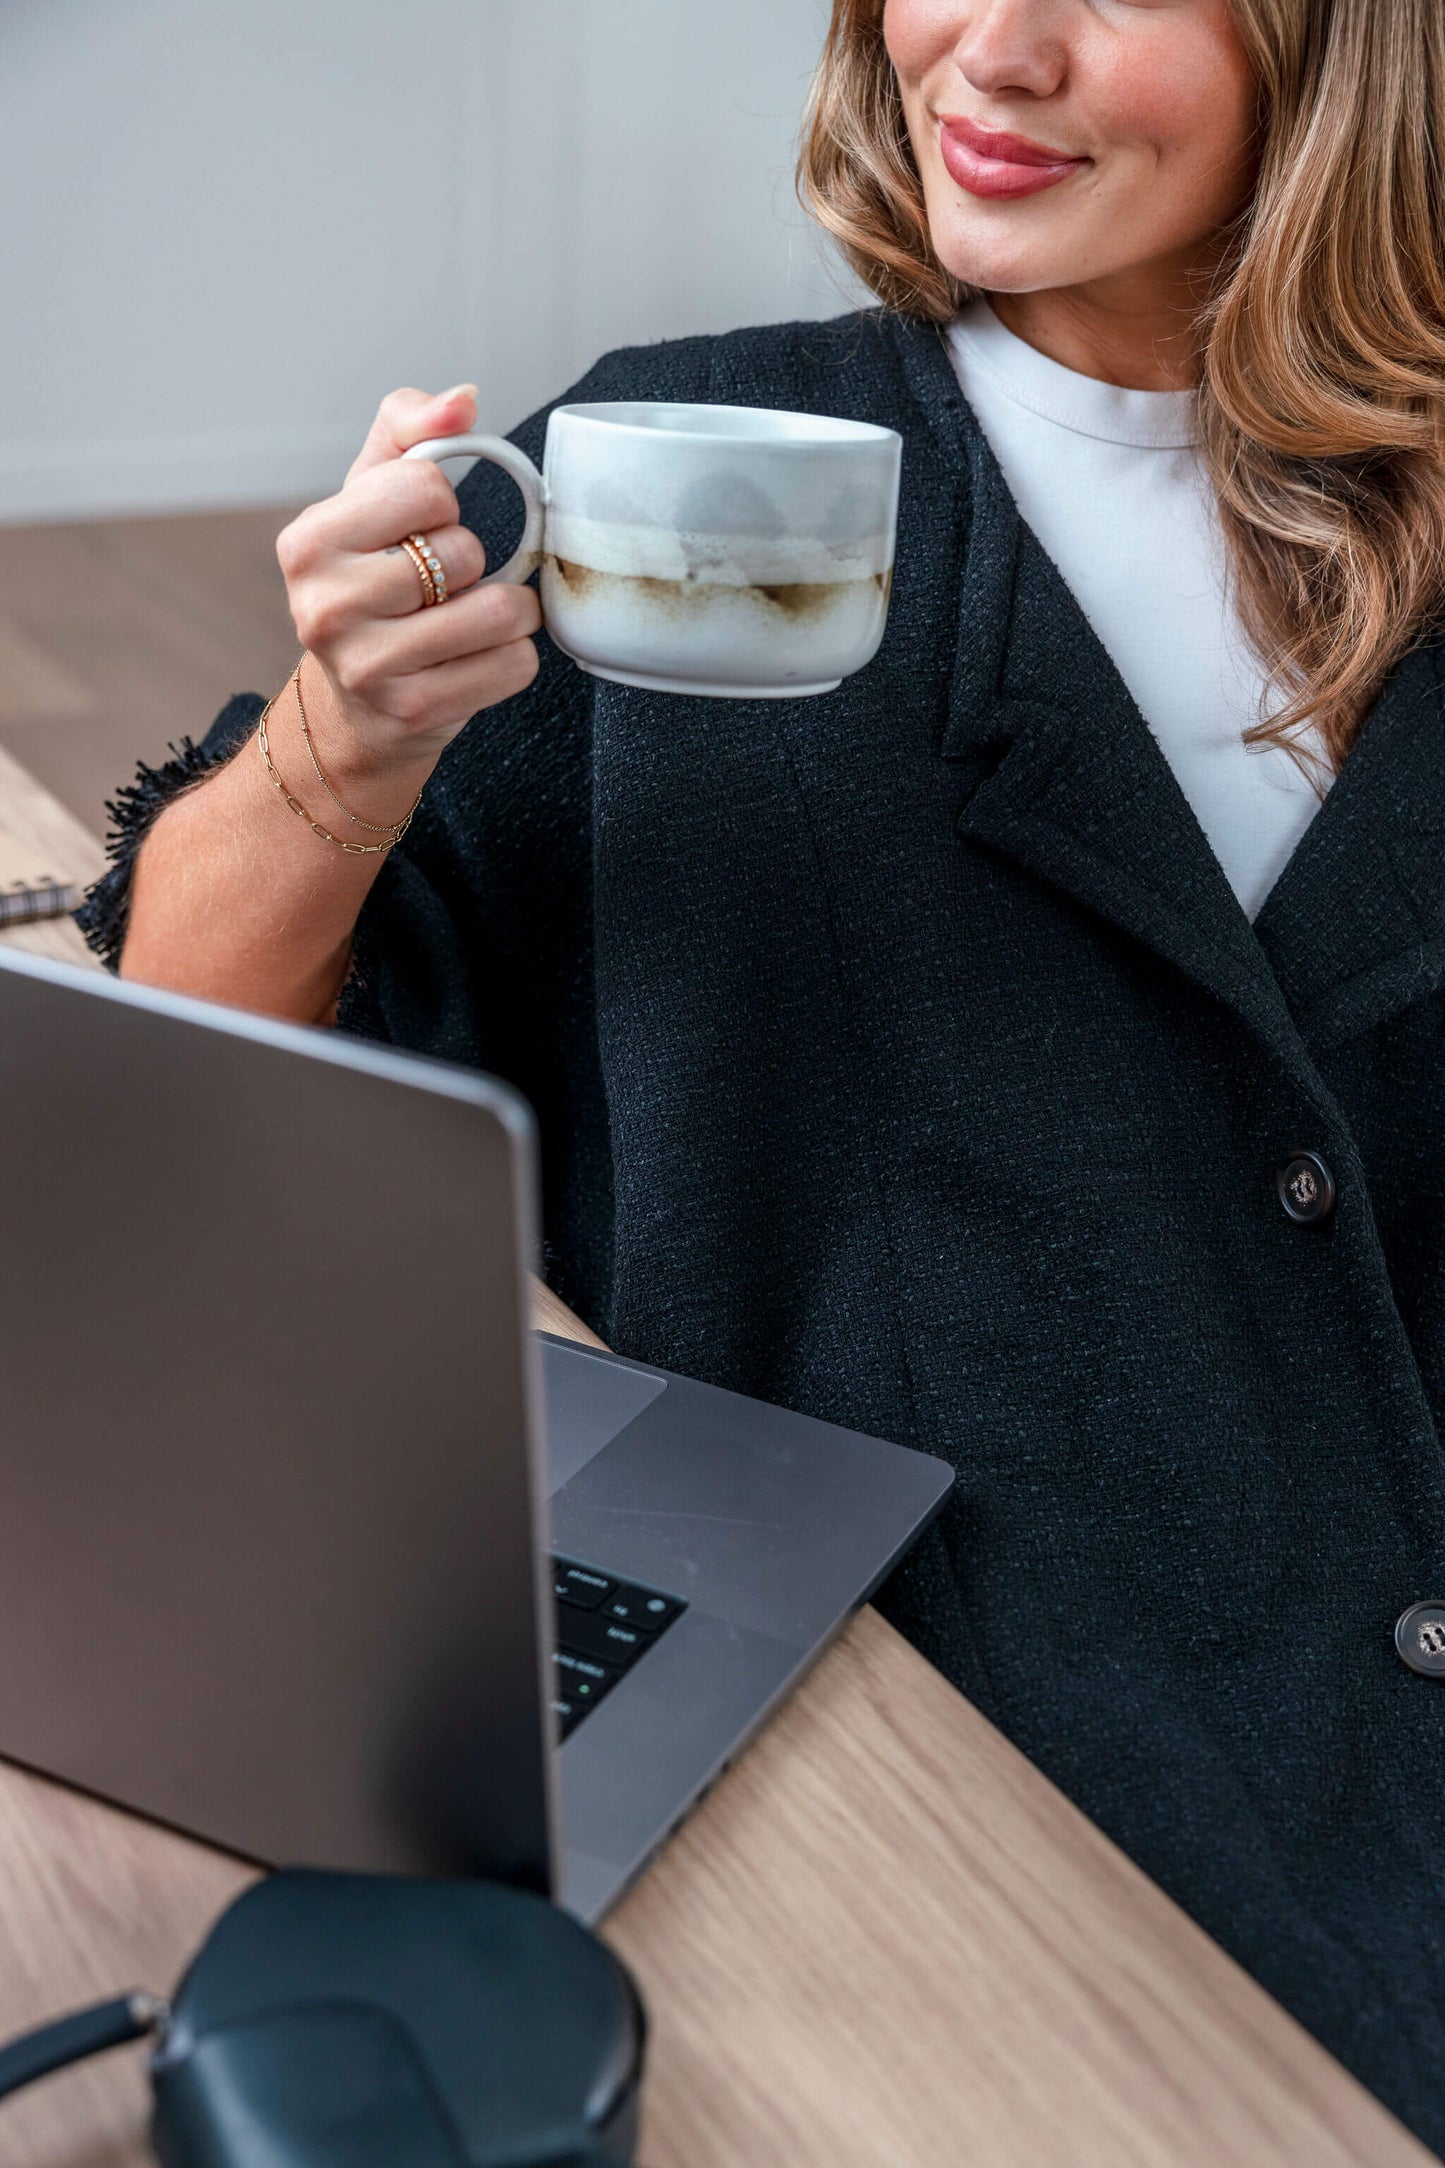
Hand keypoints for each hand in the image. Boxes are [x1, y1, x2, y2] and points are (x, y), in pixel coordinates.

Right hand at [274, 384, 542, 782]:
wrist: (357, 707)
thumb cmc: (371, 584)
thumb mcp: (372, 498)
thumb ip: (411, 431)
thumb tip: (464, 400)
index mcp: (309, 541)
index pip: (426, 488)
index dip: (441, 507)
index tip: (417, 533)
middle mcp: (326, 606)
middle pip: (465, 552)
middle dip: (473, 565)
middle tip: (441, 589)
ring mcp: (367, 667)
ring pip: (501, 611)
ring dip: (507, 612)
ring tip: (470, 621)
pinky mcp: (414, 712)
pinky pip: (514, 665)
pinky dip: (513, 658)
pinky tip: (475, 661)